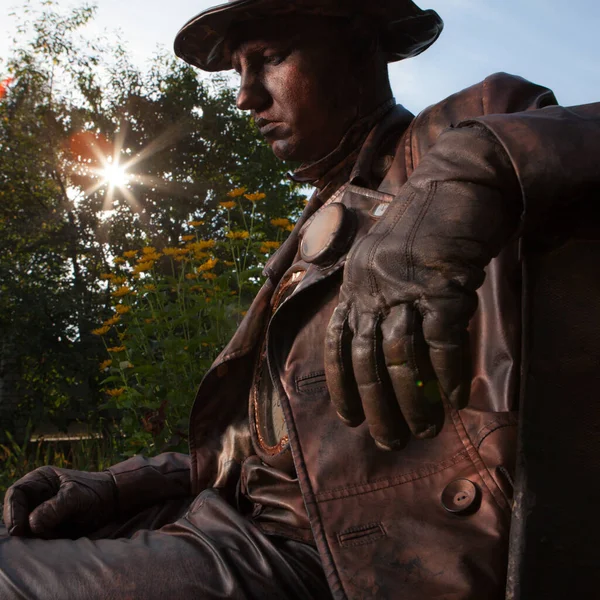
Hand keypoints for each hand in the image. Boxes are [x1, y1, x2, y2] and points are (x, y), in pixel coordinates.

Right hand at [3, 466, 117, 536]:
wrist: (113, 502)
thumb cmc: (96, 492)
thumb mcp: (77, 497)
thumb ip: (55, 508)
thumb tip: (32, 524)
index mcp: (40, 479)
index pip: (15, 494)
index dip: (12, 512)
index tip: (19, 530)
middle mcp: (36, 494)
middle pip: (15, 514)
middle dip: (24, 528)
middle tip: (41, 535)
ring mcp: (40, 511)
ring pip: (25, 529)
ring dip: (37, 536)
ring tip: (59, 532)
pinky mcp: (47, 526)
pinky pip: (37, 537)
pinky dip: (45, 540)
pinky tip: (62, 536)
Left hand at [325, 125, 520, 449]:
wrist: (457, 183)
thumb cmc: (422, 225)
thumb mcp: (383, 257)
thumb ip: (374, 294)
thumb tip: (382, 344)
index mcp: (353, 284)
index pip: (338, 344)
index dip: (340, 385)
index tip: (348, 419)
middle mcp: (371, 288)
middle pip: (366, 359)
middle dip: (375, 407)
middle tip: (388, 442)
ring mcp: (404, 287)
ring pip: (399, 356)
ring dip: (412, 400)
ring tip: (423, 431)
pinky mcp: (441, 285)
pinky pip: (441, 340)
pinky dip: (446, 373)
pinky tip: (454, 399)